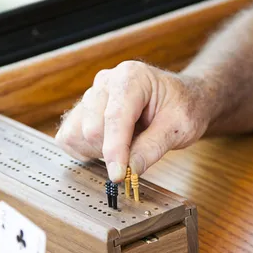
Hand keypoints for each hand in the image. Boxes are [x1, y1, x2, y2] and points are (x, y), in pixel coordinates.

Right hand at [55, 61, 212, 180]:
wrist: (181, 98)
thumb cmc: (182, 106)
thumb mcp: (179, 127)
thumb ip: (153, 147)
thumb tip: (131, 169)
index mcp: (132, 77)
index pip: (115, 117)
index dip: (115, 150)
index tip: (118, 176)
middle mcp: (106, 82)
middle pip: (92, 128)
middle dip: (111, 151)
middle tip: (137, 152)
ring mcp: (91, 95)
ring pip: (78, 133)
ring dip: (99, 150)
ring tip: (126, 144)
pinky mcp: (82, 111)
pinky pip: (69, 137)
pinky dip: (85, 149)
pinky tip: (108, 146)